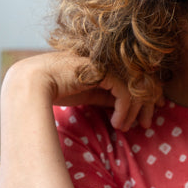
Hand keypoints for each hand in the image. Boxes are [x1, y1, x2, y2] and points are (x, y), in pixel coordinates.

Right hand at [7, 52, 158, 130]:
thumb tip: (126, 107)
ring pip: (136, 87)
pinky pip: (124, 93)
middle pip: (142, 79)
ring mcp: (107, 63)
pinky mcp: (102, 71)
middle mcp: (110, 59)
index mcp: (109, 62)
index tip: (156, 108)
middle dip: (149, 103)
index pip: (138, 75)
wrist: (32, 83)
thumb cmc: (56, 89)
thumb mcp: (89, 93)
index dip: (150, 92)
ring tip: (126, 127)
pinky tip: (116, 123)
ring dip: (136, 112)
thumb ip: (107, 95)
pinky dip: (124, 111)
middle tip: (148, 123)